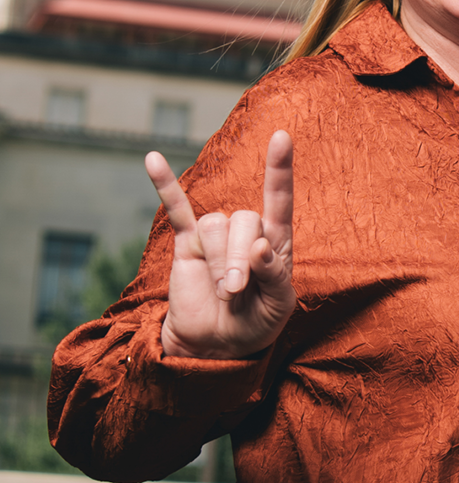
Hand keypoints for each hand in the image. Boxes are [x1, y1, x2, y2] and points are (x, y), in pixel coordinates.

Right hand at [146, 131, 295, 358]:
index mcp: (275, 240)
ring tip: (221, 290)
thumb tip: (260, 246)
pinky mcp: (186, 243)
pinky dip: (165, 184)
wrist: (216, 345)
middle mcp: (247, 231)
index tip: (282, 137)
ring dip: (216, 263)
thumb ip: (274, 275)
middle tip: (235, 292)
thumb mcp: (278, 304)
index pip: (279, 199)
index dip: (279, 170)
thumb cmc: (256, 322)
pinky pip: (175, 209)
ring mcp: (215, 235)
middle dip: (238, 261)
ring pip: (215, 226)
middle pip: (244, 220)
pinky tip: (151, 159)